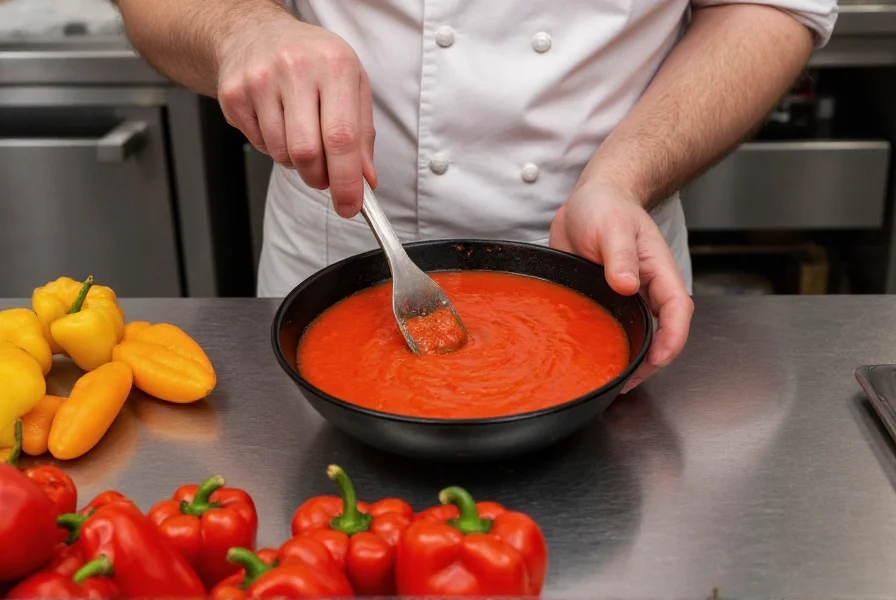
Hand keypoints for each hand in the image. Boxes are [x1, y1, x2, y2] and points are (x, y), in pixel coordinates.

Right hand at [216, 17, 375, 216]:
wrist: (256, 34)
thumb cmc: (312, 60)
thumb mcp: (351, 84)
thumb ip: (363, 134)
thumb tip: (365, 179)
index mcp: (334, 65)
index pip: (342, 137)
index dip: (347, 180)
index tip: (350, 205)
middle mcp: (295, 68)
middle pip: (307, 153)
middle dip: (319, 177)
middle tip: (324, 175)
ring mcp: (259, 80)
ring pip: (282, 154)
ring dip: (296, 162)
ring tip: (300, 134)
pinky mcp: (234, 95)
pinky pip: (260, 145)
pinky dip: (274, 147)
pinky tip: (278, 123)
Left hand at [549, 180, 693, 391]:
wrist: (587, 201)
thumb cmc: (605, 206)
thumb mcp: (611, 224)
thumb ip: (620, 254)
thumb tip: (626, 284)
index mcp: (658, 270)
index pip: (677, 310)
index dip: (672, 338)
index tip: (658, 359)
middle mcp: (646, 288)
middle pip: (660, 332)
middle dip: (650, 361)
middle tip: (626, 382)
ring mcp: (626, 298)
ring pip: (636, 334)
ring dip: (628, 357)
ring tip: (610, 379)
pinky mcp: (605, 301)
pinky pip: (612, 329)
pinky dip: (607, 346)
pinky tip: (592, 360)